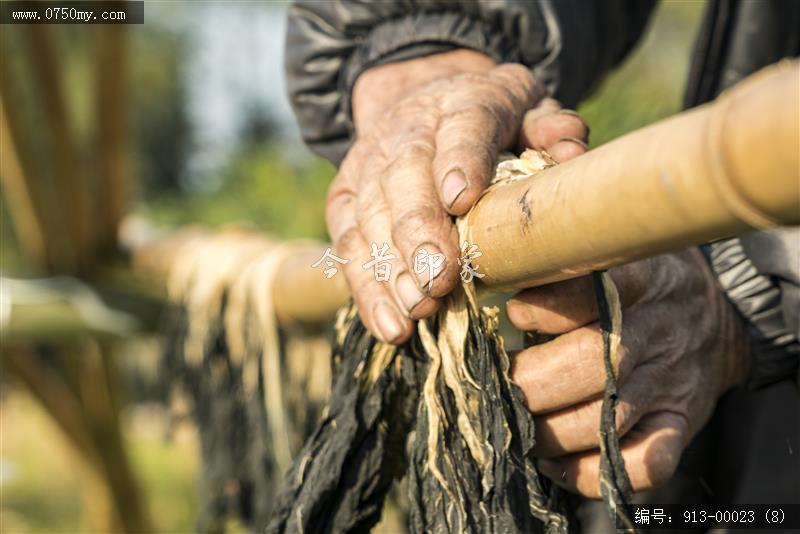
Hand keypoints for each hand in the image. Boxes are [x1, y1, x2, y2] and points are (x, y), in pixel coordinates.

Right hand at [328, 50, 588, 342]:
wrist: (422, 102)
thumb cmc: (493, 122)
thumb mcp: (530, 111)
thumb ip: (552, 129)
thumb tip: (570, 152)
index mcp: (463, 101)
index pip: (463, 125)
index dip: (460, 160)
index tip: (461, 201)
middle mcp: (408, 128)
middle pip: (405, 174)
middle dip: (418, 230)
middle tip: (439, 278)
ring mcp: (369, 162)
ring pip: (370, 214)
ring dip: (392, 268)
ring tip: (416, 309)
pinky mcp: (344, 197)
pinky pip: (348, 244)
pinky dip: (368, 289)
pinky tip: (391, 325)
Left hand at [506, 250, 750, 496]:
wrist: (721, 317)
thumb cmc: (642, 280)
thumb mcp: (616, 247)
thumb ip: (562, 254)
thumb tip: (486, 264)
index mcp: (643, 280)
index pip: (598, 290)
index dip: (550, 307)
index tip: (515, 313)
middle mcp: (658, 333)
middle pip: (593, 364)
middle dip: (532, 383)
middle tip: (496, 385)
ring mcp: (670, 385)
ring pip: (606, 421)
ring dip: (548, 432)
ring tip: (515, 424)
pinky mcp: (678, 425)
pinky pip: (643, 465)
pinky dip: (591, 474)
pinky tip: (554, 464)